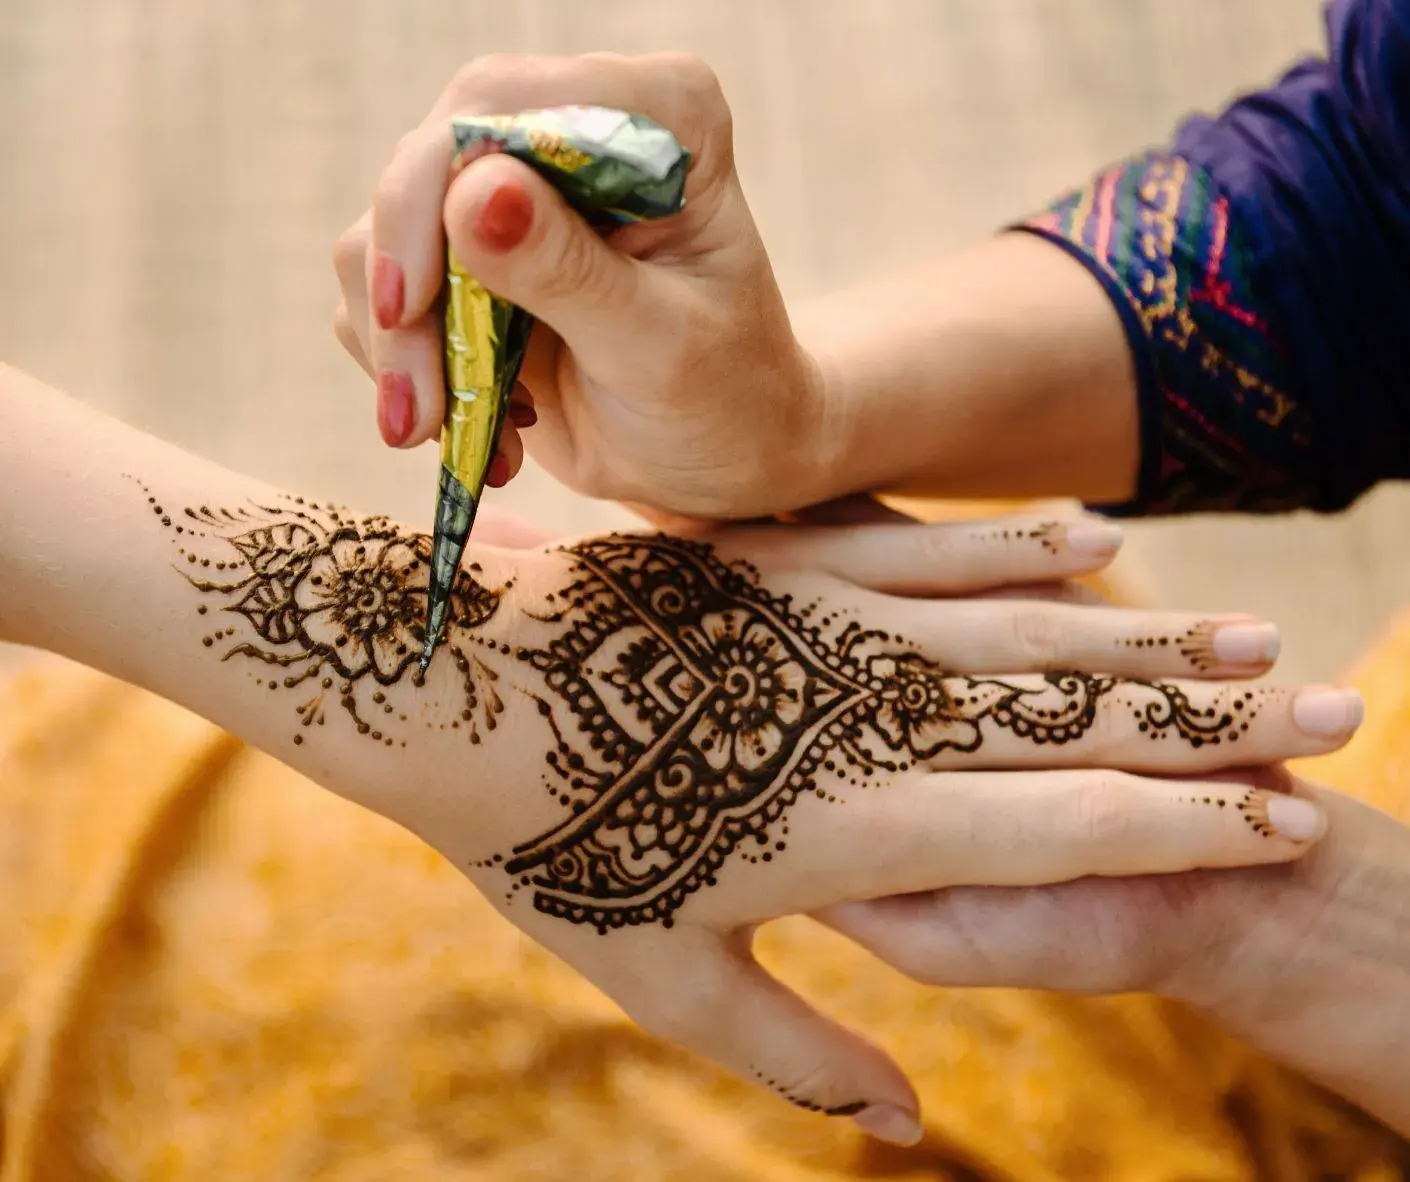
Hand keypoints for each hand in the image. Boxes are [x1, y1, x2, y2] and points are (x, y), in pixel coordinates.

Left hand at [113, 491, 1356, 1146]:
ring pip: (1021, 624)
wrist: (446, 691)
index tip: (1296, 828)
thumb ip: (797, 1046)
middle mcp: (864, 710)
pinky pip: (924, 547)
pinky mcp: (786, 558)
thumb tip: (906, 1121)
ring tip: (1253, 632)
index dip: (1192, 828)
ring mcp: (831, 621)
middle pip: (1070, 711)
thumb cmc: (544, 841)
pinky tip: (1090, 537)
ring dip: (1146, 632)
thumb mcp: (664, 974)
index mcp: (857, 824)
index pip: (1064, 826)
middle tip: (1336, 705)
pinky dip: (1016, 548)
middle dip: (1213, 715)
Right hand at [333, 52, 825, 516]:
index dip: (433, 195)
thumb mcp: (659, 348)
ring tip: (447, 433)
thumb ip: (570, 272)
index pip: (502, 108)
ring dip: (401, 348)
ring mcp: (515, 188)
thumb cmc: (724, 398)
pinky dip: (410, 370)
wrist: (720, 456)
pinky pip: (383, 291)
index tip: (409, 306)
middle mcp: (577, 126)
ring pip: (384, 233)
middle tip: (413, 415)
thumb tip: (475, 192)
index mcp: (660, 115)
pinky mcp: (470, 252)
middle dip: (403, 294)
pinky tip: (472, 426)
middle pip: (425, 162)